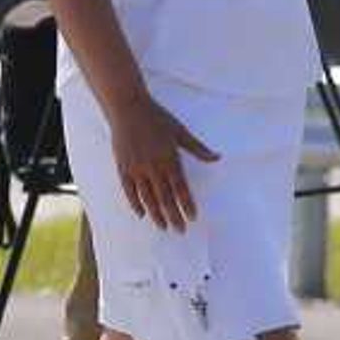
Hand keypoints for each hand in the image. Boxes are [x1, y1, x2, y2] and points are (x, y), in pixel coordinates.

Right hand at [108, 86, 218, 228]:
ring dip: (156, 214)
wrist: (128, 108)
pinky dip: (135, 203)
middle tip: (180, 230)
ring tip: (163, 227)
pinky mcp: (123, 167)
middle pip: (165, 197)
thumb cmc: (157, 118)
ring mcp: (136, 168)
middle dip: (173, 215)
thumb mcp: (180, 131)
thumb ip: (197, 148)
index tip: (193, 217)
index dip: (187, 204)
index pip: (180, 188)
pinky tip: (141, 214)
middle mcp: (153, 166)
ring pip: (147, 197)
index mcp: (169, 158)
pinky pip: (129, 190)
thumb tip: (217, 157)